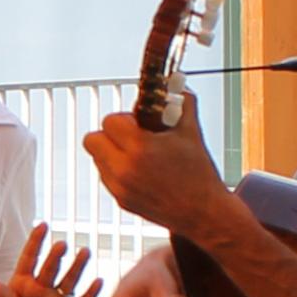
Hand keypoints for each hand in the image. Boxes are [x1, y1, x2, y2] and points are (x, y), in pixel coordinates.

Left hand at [0, 224, 98, 296]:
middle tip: (62, 245)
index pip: (29, 259)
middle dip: (56, 256)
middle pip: (51, 269)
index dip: (36, 242)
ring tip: (85, 252)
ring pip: (69, 281)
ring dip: (77, 268)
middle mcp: (41, 289)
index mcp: (22, 284)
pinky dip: (90, 294)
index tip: (43, 225)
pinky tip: (99, 281)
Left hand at [82, 96, 229, 230]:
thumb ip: (182, 103)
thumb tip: (176, 84)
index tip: (139, 122)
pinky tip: (141, 171)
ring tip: (139, 155)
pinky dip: (117, 170)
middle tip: (131, 136)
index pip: (110, 121)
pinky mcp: (120, 200)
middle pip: (92, 139)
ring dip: (112, 152)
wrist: (203, 213)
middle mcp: (123, 169)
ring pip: (97, 159)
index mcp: (139, 148)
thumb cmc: (199, 174)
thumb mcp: (191, 133)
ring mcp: (119, 187)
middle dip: (110, 134)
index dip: (125, 118)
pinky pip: (106, 177)